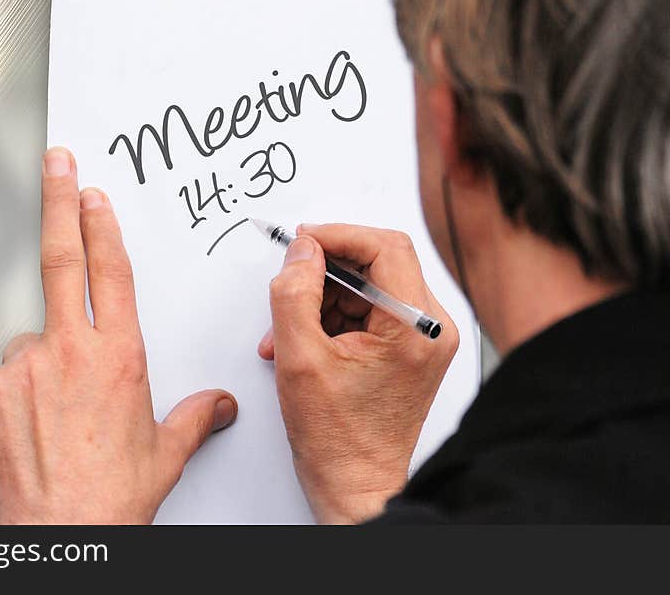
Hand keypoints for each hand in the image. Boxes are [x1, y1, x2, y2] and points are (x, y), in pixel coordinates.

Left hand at [0, 147, 236, 523]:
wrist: (60, 533)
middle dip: (59, 202)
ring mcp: (23, 366)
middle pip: (62, 260)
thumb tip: (217, 407)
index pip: (111, 271)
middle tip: (57, 165)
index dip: (101, 225)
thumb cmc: (111, 495)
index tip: (94, 194)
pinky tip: (35, 422)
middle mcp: (69, 351)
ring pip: (34, 338)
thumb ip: (193, 418)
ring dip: (46, 356)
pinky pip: (7, 373)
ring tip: (60, 412)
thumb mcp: (165, 452)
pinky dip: (21, 387)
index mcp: (118, 356)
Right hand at [259, 224, 458, 523]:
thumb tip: (300, 251)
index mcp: (415, 326)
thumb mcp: (299, 358)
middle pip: (377, 263)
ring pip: (368, 286)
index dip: (337, 235)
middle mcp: (430, 327)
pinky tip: (306, 342)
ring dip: (322, 300)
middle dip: (324, 273)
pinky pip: (369, 310)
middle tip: (290, 285)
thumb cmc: (338, 439)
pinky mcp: (410, 348)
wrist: (357, 484)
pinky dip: (333, 318)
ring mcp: (423, 338)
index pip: (384, 246)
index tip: (302, 241)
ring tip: (289, 332)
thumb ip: (294, 293)